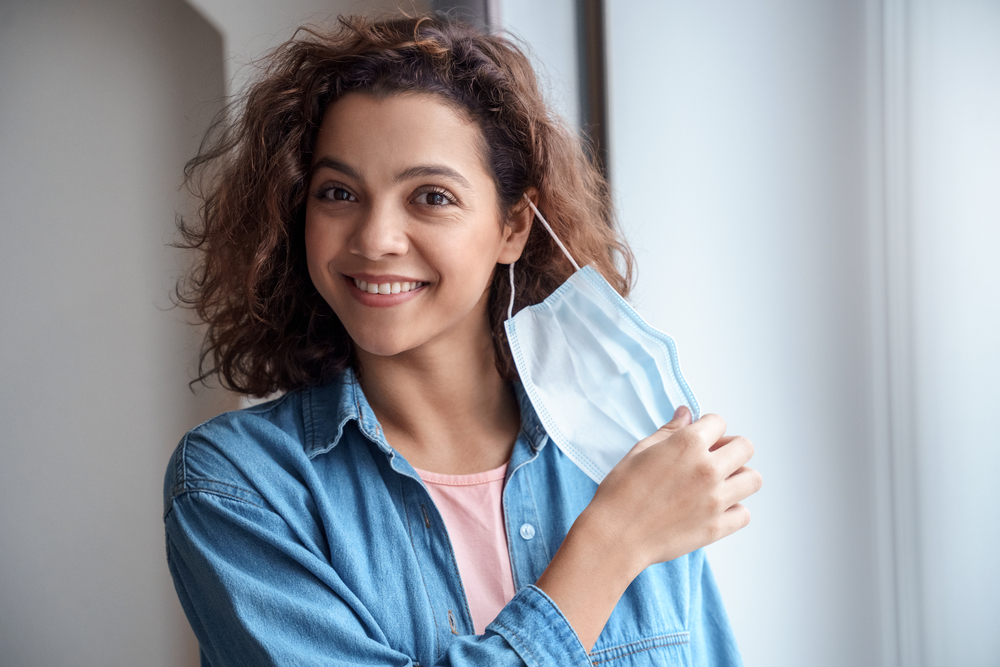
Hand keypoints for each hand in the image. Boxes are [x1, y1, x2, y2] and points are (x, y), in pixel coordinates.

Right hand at [535, 406, 760, 651]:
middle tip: (713, 457)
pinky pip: (744, 513)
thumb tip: (686, 414)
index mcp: (688, 445)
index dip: (707, 428)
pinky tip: (715, 508)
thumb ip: (669, 431)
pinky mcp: (717, 527)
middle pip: (745, 447)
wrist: (615, 535)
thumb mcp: (640, 451)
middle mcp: (708, 470)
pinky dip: (734, 509)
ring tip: (719, 483)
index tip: (699, 437)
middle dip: (731, 447)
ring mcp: (716, 500)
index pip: (719, 422)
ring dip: (739, 477)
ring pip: (753, 479)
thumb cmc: (621, 491)